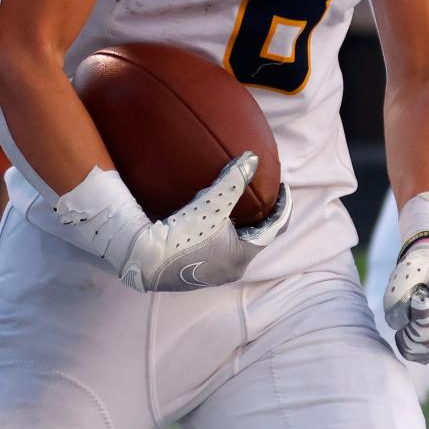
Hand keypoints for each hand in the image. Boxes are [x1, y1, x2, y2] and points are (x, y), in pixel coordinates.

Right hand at [114, 153, 292, 292]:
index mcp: (242, 256)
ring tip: (241, 201)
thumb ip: (234, 179)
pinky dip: (225, 228)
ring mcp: (214, 271)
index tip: (284, 187)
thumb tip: (253, 158)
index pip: (274, 229)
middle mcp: (232, 268)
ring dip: (242, 222)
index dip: (282, 206)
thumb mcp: (212, 203)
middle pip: (257, 236)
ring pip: (237, 242)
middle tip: (265, 193)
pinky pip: (220, 245)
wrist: (144, 258)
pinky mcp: (197, 268)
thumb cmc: (182, 233)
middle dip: (262, 214)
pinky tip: (213, 214)